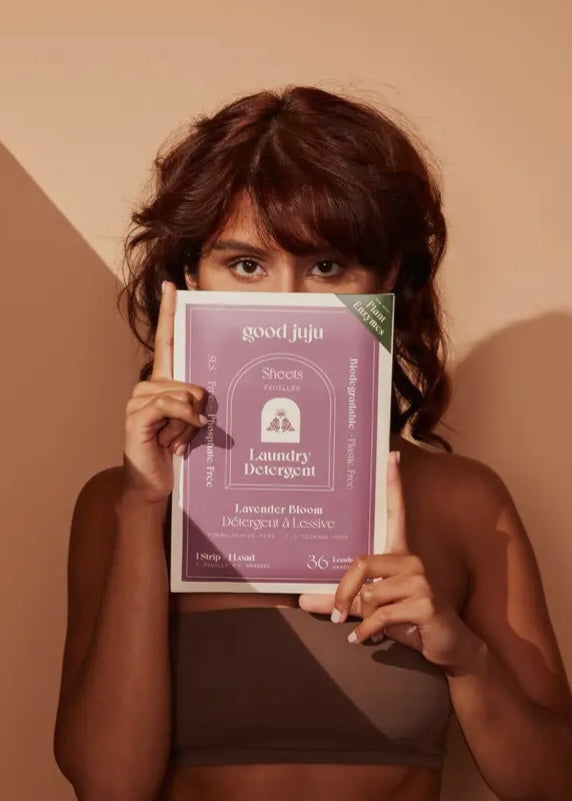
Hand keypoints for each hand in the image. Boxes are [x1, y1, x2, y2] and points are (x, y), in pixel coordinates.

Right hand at [122, 281, 207, 504]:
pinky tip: (177, 441)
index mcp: (163, 383)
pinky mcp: (137, 416)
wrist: (152, 483)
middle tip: (189, 435)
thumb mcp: (192, 423)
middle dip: (199, 412)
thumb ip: (197, 403)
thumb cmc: (175, 452)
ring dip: (190, 424)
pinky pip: (171, 406)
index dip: (169, 313)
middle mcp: (149, 386)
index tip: (174, 286)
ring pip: (185, 395)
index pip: (166, 340)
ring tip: (178, 442)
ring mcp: (139, 400)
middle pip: (192, 382)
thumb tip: (205, 397)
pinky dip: (183, 422)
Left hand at [299, 451, 478, 672]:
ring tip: (361, 629)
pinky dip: (366, 632)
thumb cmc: (408, 621)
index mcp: (400, 553)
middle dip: (343, 592)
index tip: (392, 454)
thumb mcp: (371, 609)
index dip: (394, 483)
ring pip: (370, 594)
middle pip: (362, 563)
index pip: (396, 511)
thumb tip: (301, 600)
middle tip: (336, 615)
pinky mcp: (426, 603)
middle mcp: (411, 559)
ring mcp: (421, 580)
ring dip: (360, 618)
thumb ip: (341, 601)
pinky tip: (362, 640)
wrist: (448, 646)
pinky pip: (381, 615)